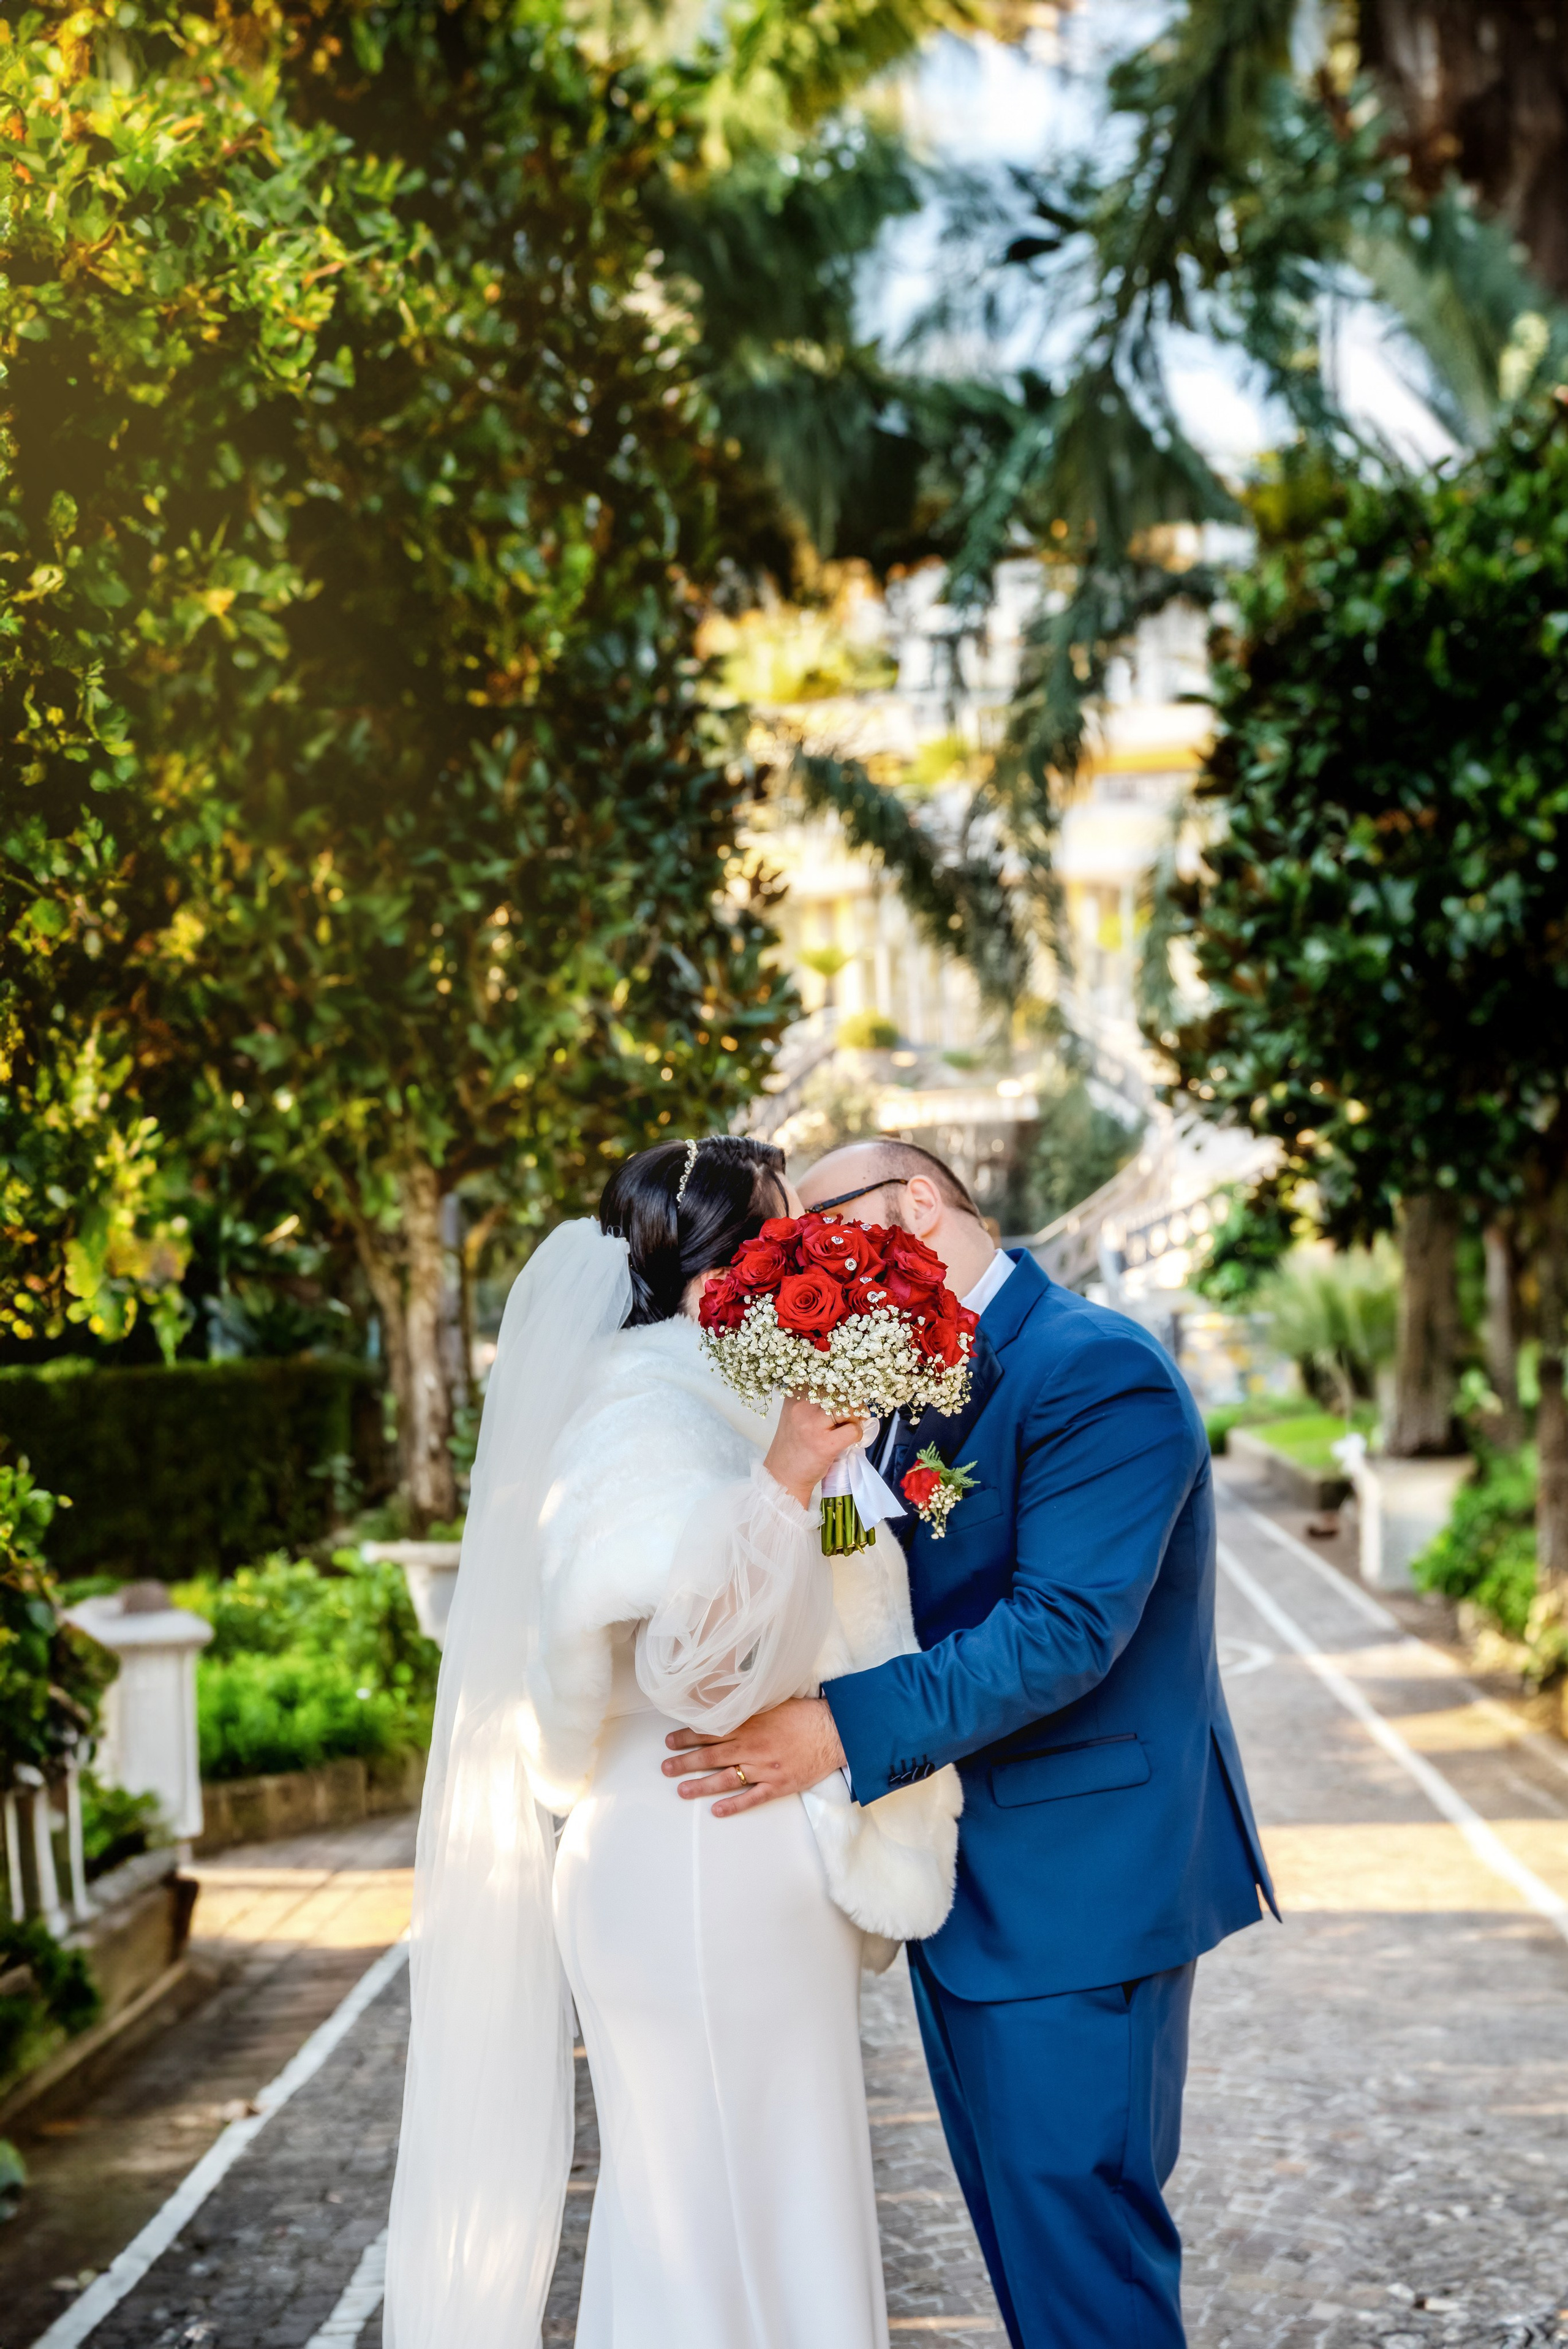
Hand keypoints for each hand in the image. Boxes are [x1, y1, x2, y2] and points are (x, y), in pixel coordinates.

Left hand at [662, 1696, 847, 1815]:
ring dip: (701, 1785)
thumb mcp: (772, 1703)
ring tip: (681, 1790)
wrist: (834, 1731)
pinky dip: (734, 1805)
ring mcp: (765, 1768)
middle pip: (712, 1755)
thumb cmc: (804, 1715)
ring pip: (726, 1778)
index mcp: (750, 1724)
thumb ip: (748, 1710)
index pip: (711, 1731)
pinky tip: (717, 1811)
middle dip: (686, 1761)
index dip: (688, 1737)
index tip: (670, 1741)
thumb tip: (724, 1707)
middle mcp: (753, 1747)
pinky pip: (752, 1797)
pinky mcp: (779, 1785)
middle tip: (666, 1768)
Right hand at [764, 1395, 863, 1507]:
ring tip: (850, 1427)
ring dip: (856, 1417)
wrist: (783, 1476)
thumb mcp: (796, 1414)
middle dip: (852, 1402)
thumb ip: (814, 1400)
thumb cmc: (794, 1445)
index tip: (844, 1397)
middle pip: (840, 1390)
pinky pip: (854, 1430)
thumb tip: (848, 1391)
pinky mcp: (825, 1444)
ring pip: (849, 1407)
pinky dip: (857, 1435)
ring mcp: (813, 1425)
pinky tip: (848, 1441)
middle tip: (853, 1415)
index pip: (827, 1377)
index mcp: (794, 1395)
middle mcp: (802, 1406)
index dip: (841, 1386)